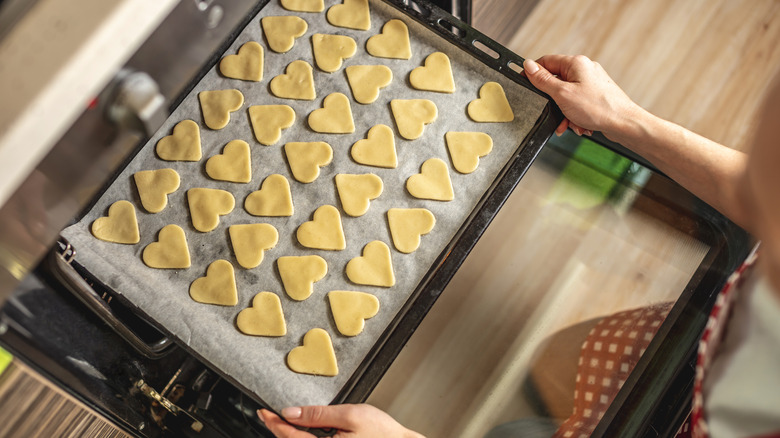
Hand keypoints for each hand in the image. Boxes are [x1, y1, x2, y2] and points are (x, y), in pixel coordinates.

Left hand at [257, 404, 423, 437]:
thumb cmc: (383, 434)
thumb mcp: (351, 415)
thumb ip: (319, 415)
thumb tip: (291, 412)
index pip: (289, 437)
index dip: (274, 423)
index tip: (264, 413)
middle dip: (278, 431)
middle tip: (268, 416)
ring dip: (290, 437)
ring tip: (283, 423)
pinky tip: (303, 433)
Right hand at [523, 55, 640, 139]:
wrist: (624, 123)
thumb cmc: (599, 108)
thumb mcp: (562, 94)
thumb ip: (543, 80)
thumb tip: (528, 65)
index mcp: (576, 63)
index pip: (546, 61)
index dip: (533, 73)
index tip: (525, 84)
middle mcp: (585, 70)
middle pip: (556, 82)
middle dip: (552, 101)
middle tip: (552, 112)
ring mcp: (592, 83)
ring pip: (566, 96)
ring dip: (564, 112)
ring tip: (569, 123)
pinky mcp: (596, 95)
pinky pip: (577, 103)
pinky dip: (574, 115)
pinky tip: (579, 125)